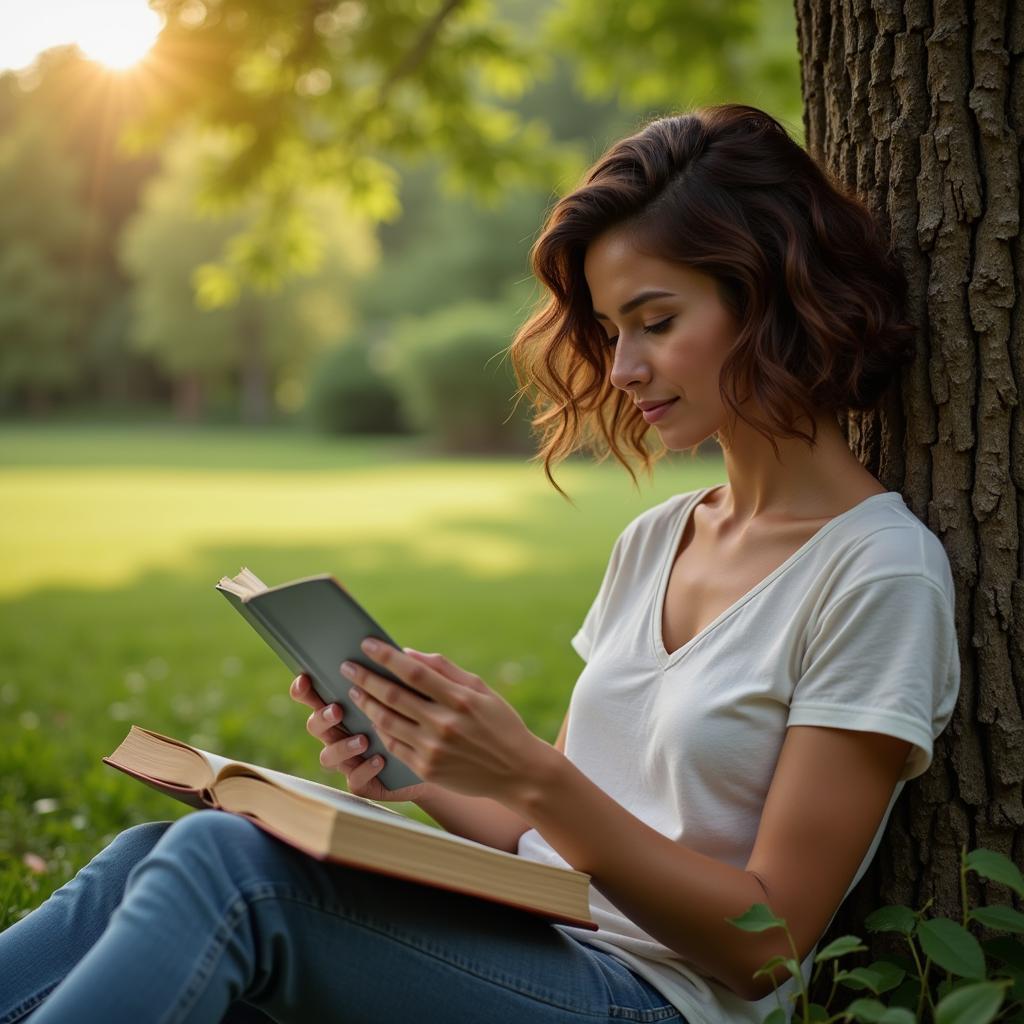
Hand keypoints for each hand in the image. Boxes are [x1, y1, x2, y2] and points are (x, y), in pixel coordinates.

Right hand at [290, 671, 427, 803]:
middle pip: (314, 725)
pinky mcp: (364, 783)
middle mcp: (340, 733)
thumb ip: (402, 675)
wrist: (438, 758)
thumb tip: (402, 652)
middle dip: (322, 717)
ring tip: (363, 739)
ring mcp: (349, 759)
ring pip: (328, 756)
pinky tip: (380, 760)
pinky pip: (355, 780)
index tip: (306, 678)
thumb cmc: (419, 718)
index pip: (314, 696)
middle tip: (338, 710)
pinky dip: (365, 769)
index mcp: (345, 707)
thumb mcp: (413, 693)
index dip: (303, 689)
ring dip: (342, 746)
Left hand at [341, 639, 548, 802]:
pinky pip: (394, 746)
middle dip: (366, 679)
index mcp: (460, 699)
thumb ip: (445, 670)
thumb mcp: (481, 690)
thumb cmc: (500, 723)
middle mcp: (444, 724)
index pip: (414, 672)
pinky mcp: (427, 769)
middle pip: (394, 697)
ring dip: (367, 704)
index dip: (386, 657)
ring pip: (388, 722)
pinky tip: (372, 717)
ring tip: (354, 690)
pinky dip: (380, 729)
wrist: (518, 772)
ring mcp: (433, 749)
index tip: (367, 644)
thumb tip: (409, 654)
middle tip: (347, 667)